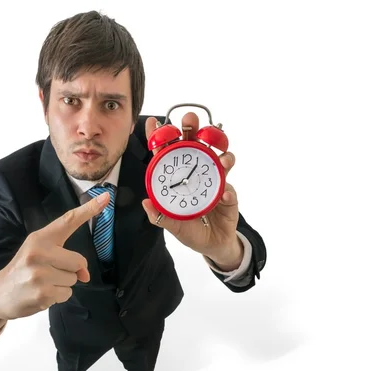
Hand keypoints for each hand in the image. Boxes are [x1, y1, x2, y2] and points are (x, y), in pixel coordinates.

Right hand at [0, 191, 109, 335]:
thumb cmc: (23, 270)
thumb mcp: (39, 255)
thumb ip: (65, 258)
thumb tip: (85, 275)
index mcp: (39, 238)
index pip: (68, 221)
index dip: (89, 209)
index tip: (105, 198)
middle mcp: (39, 252)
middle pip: (79, 261)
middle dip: (70, 270)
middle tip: (49, 273)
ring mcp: (39, 273)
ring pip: (73, 279)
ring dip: (63, 284)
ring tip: (43, 283)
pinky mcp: (42, 293)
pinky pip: (67, 294)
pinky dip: (58, 296)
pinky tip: (41, 293)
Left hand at [142, 113, 242, 268]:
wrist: (213, 244)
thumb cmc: (190, 229)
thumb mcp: (172, 224)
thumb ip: (159, 216)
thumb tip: (146, 203)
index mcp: (178, 177)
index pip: (168, 153)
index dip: (161, 137)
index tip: (154, 123)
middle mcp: (196, 173)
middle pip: (195, 146)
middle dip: (193, 130)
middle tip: (190, 120)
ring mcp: (214, 181)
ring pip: (219, 159)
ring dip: (220, 154)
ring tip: (221, 158)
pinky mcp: (229, 194)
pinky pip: (230, 189)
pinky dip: (228, 191)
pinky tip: (224, 195)